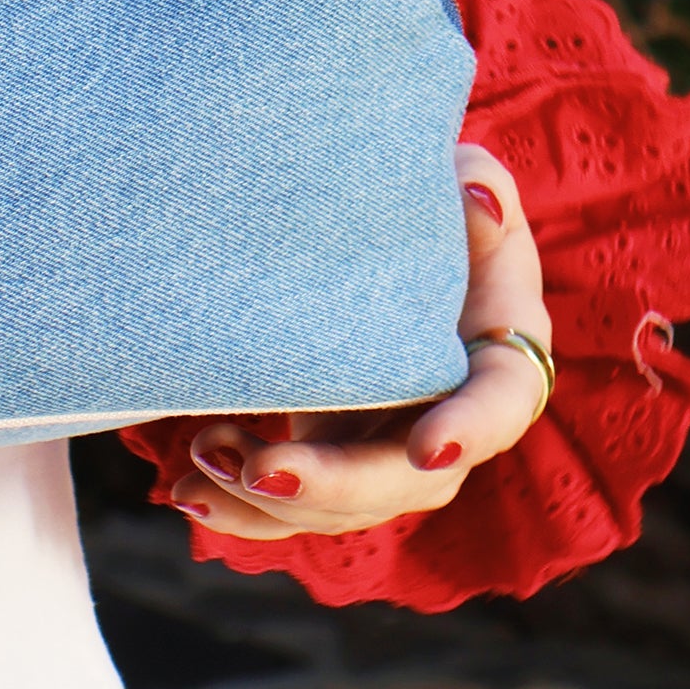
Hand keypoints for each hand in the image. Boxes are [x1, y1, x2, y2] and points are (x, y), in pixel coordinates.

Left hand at [171, 145, 550, 538]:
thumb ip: (477, 183)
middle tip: (261, 467)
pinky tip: (188, 494)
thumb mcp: (461, 179)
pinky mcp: (330, 454)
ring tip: (200, 460)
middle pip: (406, 480)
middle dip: (333, 484)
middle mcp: (450, 418)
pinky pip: (293, 503)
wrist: (377, 232)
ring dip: (269, 500)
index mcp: (498, 354)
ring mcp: (386, 445)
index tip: (426, 445)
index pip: (501, 405)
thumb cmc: (429, 200)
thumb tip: (478, 200)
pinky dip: (241, 509)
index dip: (470, 431)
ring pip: (341, 506)